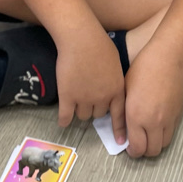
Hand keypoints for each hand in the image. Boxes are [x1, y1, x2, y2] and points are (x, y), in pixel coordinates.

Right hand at [56, 26, 125, 142]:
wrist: (81, 39)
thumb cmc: (100, 45)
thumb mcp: (115, 63)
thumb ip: (114, 80)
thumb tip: (111, 88)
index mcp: (117, 90)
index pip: (120, 115)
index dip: (119, 130)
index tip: (120, 142)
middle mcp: (102, 98)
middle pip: (98, 114)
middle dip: (94, 108)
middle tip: (88, 99)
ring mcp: (84, 99)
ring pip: (83, 115)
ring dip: (80, 110)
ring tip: (75, 100)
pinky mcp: (67, 97)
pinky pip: (66, 116)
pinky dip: (64, 120)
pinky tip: (63, 122)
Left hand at [124, 48, 182, 157]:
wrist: (167, 58)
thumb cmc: (141, 70)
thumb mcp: (124, 91)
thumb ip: (122, 116)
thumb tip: (122, 134)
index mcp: (136, 116)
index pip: (137, 148)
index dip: (132, 152)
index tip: (129, 147)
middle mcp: (154, 122)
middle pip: (152, 151)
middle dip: (143, 152)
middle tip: (138, 143)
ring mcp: (169, 119)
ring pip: (164, 145)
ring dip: (155, 144)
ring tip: (148, 135)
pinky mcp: (178, 113)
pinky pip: (172, 132)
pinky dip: (164, 134)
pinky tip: (157, 124)